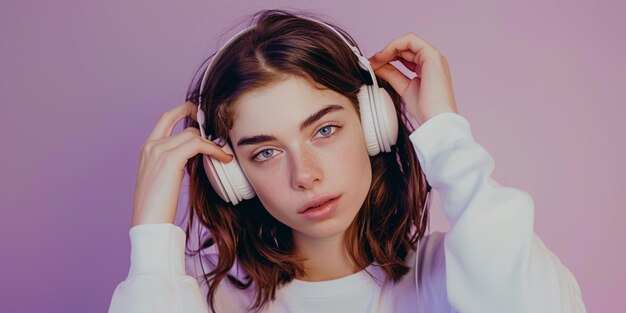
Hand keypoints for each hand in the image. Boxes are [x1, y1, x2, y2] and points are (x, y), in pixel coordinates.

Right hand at [131, 102, 233, 226]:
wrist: (148, 222)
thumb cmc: (157, 207)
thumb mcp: (163, 178)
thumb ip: (174, 162)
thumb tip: (195, 156)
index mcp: (146, 149)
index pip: (165, 118)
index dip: (183, 110)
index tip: (198, 112)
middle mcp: (151, 146)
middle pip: (181, 123)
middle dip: (201, 121)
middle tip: (217, 127)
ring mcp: (158, 150)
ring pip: (192, 134)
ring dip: (212, 142)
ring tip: (223, 153)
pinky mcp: (170, 158)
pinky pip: (198, 144)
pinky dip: (214, 149)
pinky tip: (223, 158)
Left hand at [369, 33, 458, 124]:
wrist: (436, 118)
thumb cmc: (425, 110)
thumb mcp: (403, 88)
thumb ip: (392, 75)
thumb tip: (378, 66)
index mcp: (427, 69)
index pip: (406, 55)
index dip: (388, 57)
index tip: (374, 65)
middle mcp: (432, 60)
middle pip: (406, 47)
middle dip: (386, 52)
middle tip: (371, 62)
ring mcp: (433, 57)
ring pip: (407, 41)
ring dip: (389, 48)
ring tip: (376, 59)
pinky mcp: (432, 55)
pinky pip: (410, 40)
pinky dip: (394, 45)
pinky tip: (384, 56)